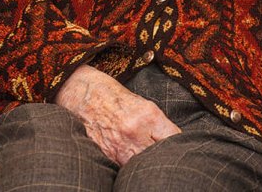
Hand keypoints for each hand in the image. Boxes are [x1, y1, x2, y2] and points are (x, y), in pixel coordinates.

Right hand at [55, 64, 180, 164]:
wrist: (82, 92)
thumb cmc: (115, 96)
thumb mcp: (143, 103)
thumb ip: (158, 124)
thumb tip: (174, 142)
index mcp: (149, 115)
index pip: (174, 138)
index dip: (179, 145)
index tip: (179, 148)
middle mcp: (135, 131)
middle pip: (159, 156)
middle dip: (162, 157)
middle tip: (163, 158)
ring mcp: (118, 145)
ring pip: (140, 166)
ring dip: (144, 165)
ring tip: (146, 162)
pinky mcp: (104, 154)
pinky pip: (121, 169)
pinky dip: (127, 168)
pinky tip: (129, 164)